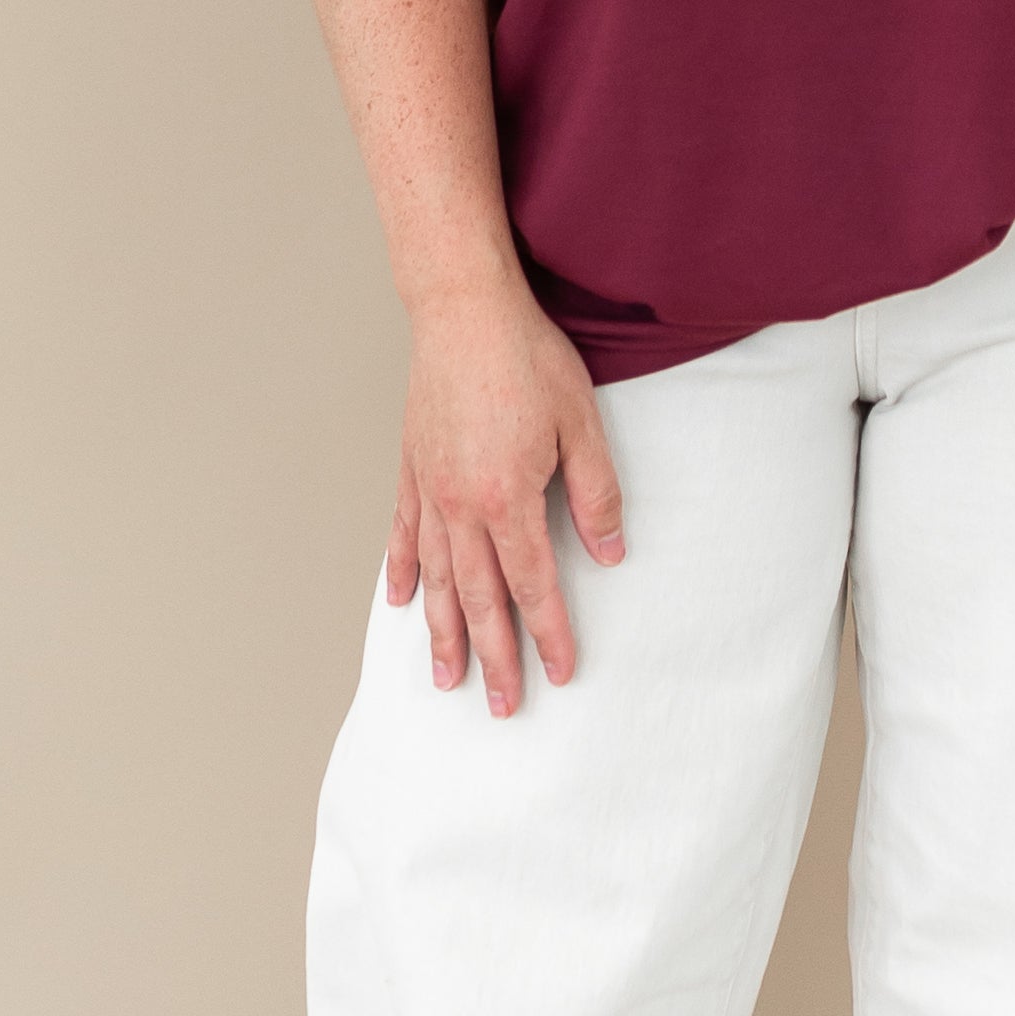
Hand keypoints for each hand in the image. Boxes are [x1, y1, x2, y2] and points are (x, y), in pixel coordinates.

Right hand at [385, 289, 625, 715]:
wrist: (463, 309)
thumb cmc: (528, 357)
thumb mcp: (582, 422)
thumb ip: (596, 493)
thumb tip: (610, 554)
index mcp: (509, 498)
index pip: (533, 586)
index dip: (550, 633)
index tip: (561, 672)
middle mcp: (461, 506)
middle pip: (479, 599)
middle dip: (494, 656)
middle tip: (502, 706)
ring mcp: (430, 490)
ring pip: (437, 580)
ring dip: (443, 633)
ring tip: (446, 678)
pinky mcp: (411, 468)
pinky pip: (406, 535)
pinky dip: (405, 573)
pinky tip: (404, 602)